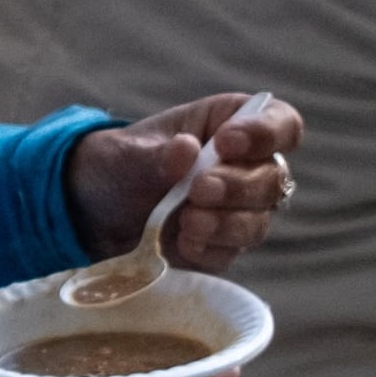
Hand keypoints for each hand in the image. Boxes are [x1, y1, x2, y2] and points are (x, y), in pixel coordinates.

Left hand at [65, 89, 305, 271]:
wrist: (94, 210)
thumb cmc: (119, 165)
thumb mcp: (125, 154)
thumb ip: (155, 154)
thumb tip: (186, 150)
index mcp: (233, 124)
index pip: (281, 124)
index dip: (266, 133)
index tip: (227, 143)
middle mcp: (246, 167)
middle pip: (274, 178)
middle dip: (238, 186)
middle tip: (198, 189)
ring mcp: (239, 210)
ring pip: (259, 220)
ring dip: (226, 223)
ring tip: (186, 221)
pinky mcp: (222, 246)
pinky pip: (231, 252)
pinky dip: (208, 249)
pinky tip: (181, 243)